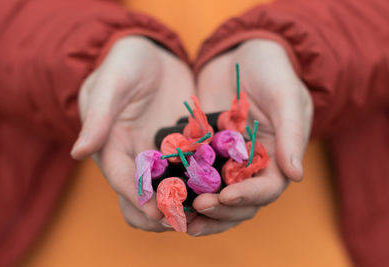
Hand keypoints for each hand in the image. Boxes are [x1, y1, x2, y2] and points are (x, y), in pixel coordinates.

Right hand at [71, 36, 194, 231]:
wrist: (151, 53)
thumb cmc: (124, 63)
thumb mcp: (110, 85)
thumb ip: (98, 117)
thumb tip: (78, 153)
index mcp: (112, 148)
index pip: (122, 181)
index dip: (138, 198)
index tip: (158, 211)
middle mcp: (135, 159)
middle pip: (144, 200)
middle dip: (162, 212)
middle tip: (186, 218)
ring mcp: (160, 157)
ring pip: (170, 193)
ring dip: (185, 204)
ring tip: (207, 208)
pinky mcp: (182, 149)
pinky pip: (192, 173)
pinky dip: (203, 183)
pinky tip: (222, 185)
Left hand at [188, 39, 312, 235]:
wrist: (243, 51)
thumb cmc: (273, 70)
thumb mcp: (285, 96)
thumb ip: (291, 134)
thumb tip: (297, 175)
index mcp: (277, 157)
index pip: (266, 188)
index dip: (248, 196)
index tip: (225, 197)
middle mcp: (253, 165)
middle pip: (240, 201)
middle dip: (220, 209)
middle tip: (198, 206)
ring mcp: (227, 159)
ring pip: (216, 195)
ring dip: (201, 209)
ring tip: (179, 216)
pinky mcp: (205, 150)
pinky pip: (195, 174)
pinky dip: (184, 186)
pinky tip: (167, 192)